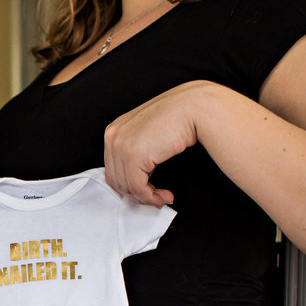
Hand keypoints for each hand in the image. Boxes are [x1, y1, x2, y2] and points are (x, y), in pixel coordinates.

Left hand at [102, 80, 211, 206]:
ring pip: (126, 187)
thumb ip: (137, 153)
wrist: (192, 107)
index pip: (112, 169)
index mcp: (114, 131)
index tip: (146, 191)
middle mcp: (113, 137)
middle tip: (156, 197)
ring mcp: (121, 146)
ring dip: (146, 197)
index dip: (129, 184)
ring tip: (162, 197)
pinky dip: (151, 197)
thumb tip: (138, 181)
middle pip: (116, 180)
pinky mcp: (133, 156)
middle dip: (137, 193)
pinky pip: (138, 188)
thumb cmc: (176, 118)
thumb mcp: (148, 135)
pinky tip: (164, 196)